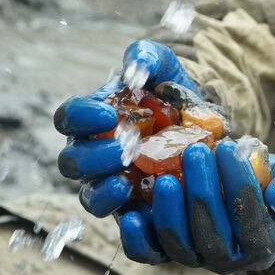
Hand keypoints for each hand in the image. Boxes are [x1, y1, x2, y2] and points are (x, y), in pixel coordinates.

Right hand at [53, 39, 200, 216]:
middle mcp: (96, 151)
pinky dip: (128, 211)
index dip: (80, 117)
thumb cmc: (174, 89)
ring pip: (90, 195)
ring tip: (127, 181)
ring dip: (103, 189)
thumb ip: (146, 57)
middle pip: (72, 162)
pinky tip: (147, 202)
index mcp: (94, 117)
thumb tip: (135, 69)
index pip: (68, 118)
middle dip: (93, 157)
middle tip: (124, 148)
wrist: (206, 120)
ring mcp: (114, 180)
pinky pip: (121, 217)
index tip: (108, 113)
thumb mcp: (165, 65)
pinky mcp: (137, 204)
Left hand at [117, 141, 274, 272]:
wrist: (257, 203)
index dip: (238, 183)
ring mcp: (199, 257)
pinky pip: (152, 253)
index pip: (249, 218)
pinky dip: (140, 238)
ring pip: (180, 243)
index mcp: (262, 242)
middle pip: (211, 233)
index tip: (228, 148)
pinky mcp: (172, 252)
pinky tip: (133, 213)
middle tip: (195, 152)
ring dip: (171, 209)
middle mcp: (230, 258)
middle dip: (201, 191)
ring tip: (167, 176)